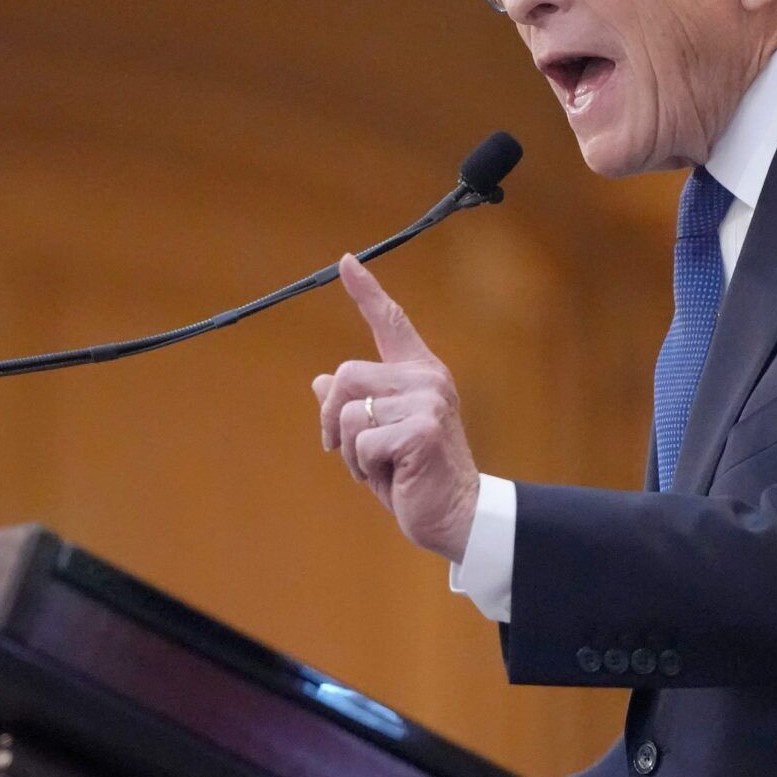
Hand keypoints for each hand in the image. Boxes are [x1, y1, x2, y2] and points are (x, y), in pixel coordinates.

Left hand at [311, 256, 480, 560]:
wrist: (455, 514)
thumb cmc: (416, 476)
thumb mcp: (378, 438)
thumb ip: (355, 407)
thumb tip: (320, 382)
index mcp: (419, 373)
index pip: (390, 322)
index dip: (366, 291)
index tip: (346, 261)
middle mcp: (426, 378)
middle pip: (345, 375)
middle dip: (332, 418)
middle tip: (346, 450)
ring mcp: (427, 401)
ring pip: (349, 410)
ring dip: (349, 449)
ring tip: (377, 466)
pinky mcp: (422, 429)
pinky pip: (361, 441)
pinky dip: (363, 467)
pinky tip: (391, 476)